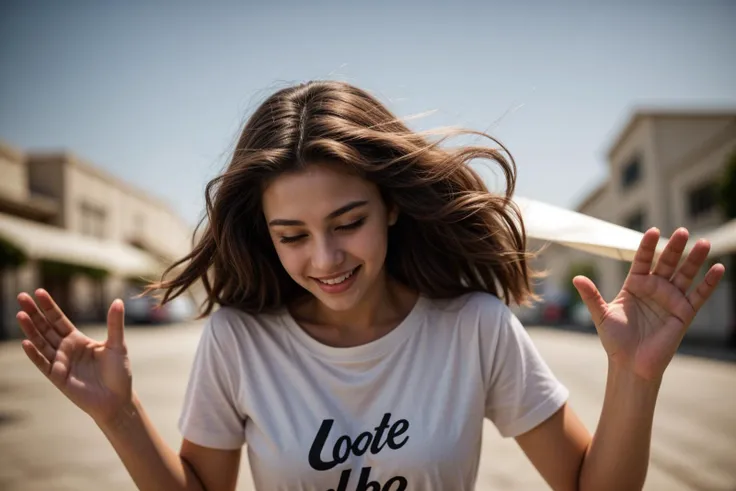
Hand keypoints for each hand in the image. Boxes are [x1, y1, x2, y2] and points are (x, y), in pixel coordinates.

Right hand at [16, 289, 132, 425]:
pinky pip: (43, 364)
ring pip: (41, 343)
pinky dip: (35, 354)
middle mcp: (66, 349)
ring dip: (31, 329)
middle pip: (46, 328)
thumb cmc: (118, 373)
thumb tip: (118, 300)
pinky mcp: (58, 378)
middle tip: (21, 296)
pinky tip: (26, 342)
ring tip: (20, 314)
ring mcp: (60, 363)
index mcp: (78, 340)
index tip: (39, 291)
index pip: (59, 320)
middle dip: (34, 313)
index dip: (49, 307)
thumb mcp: (117, 345)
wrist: (117, 399)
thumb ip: (114, 324)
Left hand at [573, 227, 724, 381]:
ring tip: (704, 242)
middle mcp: (654, 289)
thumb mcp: (601, 314)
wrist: (630, 364)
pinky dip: (709, 283)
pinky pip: (699, 295)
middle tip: (682, 231)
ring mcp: (670, 300)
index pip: (642, 260)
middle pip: (666, 263)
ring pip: (685, 274)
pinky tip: (719, 268)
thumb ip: (591, 295)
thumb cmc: (615, 340)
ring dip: (695, 259)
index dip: (647, 247)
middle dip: (674, 247)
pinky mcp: (684, 313)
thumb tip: (576, 278)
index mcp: (634, 285)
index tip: (652, 231)